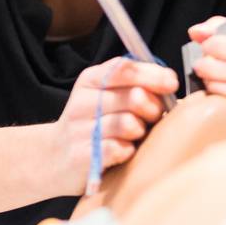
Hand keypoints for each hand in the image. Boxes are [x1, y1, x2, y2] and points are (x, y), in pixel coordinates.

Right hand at [44, 57, 178, 195]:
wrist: (54, 156)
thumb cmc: (92, 123)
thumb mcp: (105, 94)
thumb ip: (133, 84)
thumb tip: (169, 83)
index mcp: (90, 80)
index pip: (125, 69)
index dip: (153, 75)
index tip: (171, 84)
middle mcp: (83, 102)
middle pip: (134, 96)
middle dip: (153, 108)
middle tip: (153, 117)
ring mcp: (81, 129)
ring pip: (129, 124)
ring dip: (140, 131)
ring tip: (135, 134)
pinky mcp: (83, 155)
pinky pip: (120, 149)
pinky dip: (128, 150)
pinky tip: (123, 150)